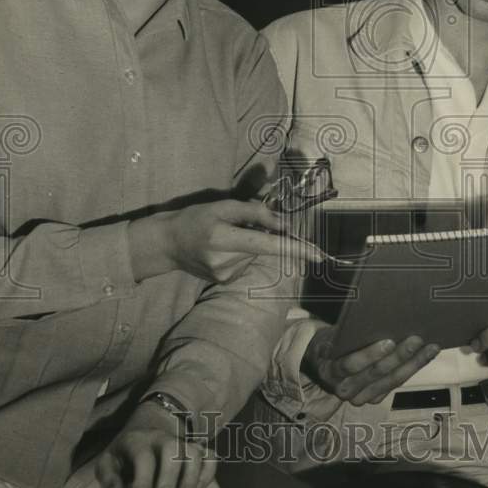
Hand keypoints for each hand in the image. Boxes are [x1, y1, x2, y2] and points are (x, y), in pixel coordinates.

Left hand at [95, 402, 215, 487]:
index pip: (144, 456)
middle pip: (172, 451)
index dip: (143, 479)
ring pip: (194, 452)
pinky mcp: (197, 450)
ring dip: (192, 476)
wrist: (144, 431)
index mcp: (138, 440)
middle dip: (169, 478)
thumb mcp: (108, 463)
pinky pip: (210, 457)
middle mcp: (163, 439)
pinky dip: (208, 473)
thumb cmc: (124, 457)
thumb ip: (109, 479)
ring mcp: (182, 443)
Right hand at [128, 198, 320, 284]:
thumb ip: (255, 212)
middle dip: (262, 234)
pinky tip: (223, 249)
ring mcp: (226, 276)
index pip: (268, 245)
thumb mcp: (222, 206)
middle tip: (237, 224)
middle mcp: (226, 263)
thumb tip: (285, 223)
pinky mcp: (226, 281)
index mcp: (224, 241)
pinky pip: (247, 263)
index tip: (319, 255)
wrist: (168, 244)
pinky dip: (242, 253)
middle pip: (263, 247)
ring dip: (250, 243)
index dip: (295, 249)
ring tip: (225, 237)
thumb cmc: (195, 219)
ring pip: (256, 255)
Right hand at [301, 326, 440, 405]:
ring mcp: (360, 397)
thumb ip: (349, 333)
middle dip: (399, 356)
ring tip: (430, 347)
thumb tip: (377, 316)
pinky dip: (413, 368)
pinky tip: (426, 355)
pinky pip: (396, 383)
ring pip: (391, 381)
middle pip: (376, 374)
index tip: (389, 341)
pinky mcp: (373, 398)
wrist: (321, 365)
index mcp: (330, 371)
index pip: (351, 365)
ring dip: (413, 364)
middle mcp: (345, 389)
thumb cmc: (330, 344)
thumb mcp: (330, 337)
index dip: (371, 354)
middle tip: (417, 339)